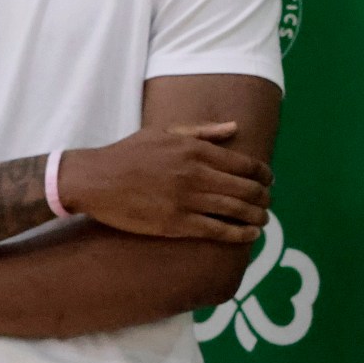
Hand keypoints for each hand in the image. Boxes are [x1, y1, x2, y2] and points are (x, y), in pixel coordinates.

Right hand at [57, 122, 271, 242]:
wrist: (94, 179)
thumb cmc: (129, 153)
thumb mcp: (165, 131)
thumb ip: (203, 131)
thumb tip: (235, 127)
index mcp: (194, 149)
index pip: (243, 163)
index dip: (262, 173)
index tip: (269, 180)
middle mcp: (195, 173)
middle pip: (245, 188)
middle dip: (263, 196)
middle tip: (269, 202)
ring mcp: (186, 199)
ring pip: (235, 209)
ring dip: (256, 216)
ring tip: (264, 220)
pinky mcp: (176, 223)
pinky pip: (217, 230)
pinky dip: (239, 233)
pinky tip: (250, 235)